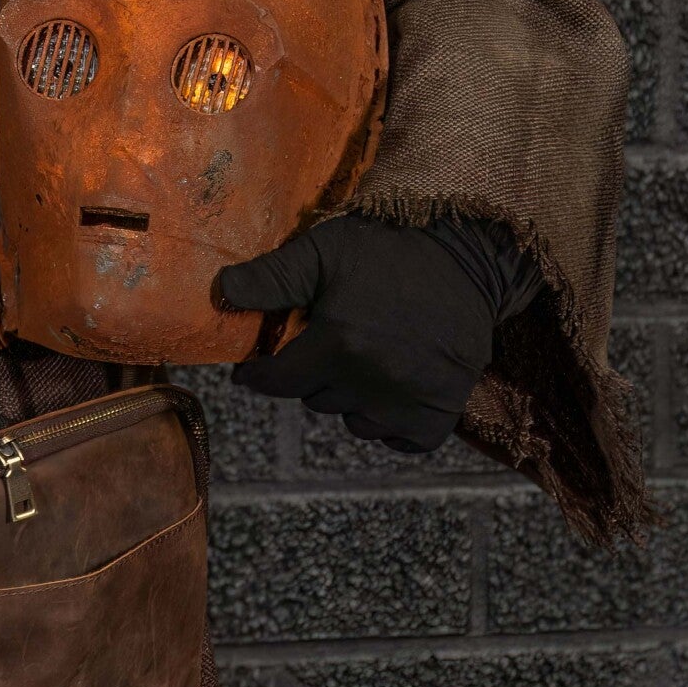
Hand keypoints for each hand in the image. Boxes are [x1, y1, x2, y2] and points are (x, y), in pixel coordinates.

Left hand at [215, 212, 515, 453]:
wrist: (468, 252)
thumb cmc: (387, 248)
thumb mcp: (322, 251)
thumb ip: (271, 278)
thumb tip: (219, 292)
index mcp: (338, 342)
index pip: (278, 381)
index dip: (259, 375)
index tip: (253, 371)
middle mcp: (373, 379)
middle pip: (315, 400)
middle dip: (311, 375)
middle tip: (328, 343)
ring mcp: (410, 399)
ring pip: (354, 423)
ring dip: (350, 400)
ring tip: (362, 361)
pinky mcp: (443, 408)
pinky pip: (401, 439)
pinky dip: (390, 424)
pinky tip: (390, 391)